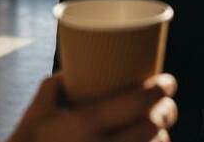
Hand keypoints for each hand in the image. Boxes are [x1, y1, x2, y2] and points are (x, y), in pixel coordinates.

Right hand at [8, 73, 177, 141]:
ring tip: (158, 129)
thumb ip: (54, 88)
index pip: (136, 101)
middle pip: (152, 126)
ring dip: (162, 138)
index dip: (160, 89)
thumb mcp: (35, 114)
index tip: (168, 82)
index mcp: (83, 125)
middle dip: (167, 112)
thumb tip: (72, 68)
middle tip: (166, 104)